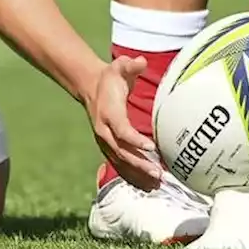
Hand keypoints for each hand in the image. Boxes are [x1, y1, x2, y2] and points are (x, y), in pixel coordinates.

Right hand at [83, 55, 162, 191]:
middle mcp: (104, 131)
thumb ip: (129, 65)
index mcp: (108, 113)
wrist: (90, 88)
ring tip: (156, 184)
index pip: (122, 130)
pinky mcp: (108, 148)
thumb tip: (139, 62)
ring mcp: (105, 142)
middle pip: (122, 152)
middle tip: (158, 173)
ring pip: (120, 162)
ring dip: (138, 174)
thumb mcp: (118, 66)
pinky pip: (119, 165)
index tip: (151, 147)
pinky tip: (147, 186)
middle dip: (140, 164)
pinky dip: (132, 176)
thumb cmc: (110, 78)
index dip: (135, 140)